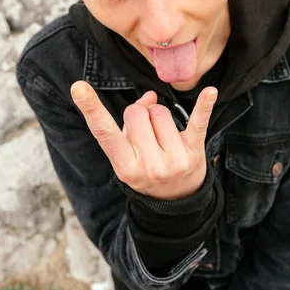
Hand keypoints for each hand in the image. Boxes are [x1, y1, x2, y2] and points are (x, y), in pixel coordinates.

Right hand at [70, 81, 217, 199]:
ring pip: (160, 112)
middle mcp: (147, 165)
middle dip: (141, 116)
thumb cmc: (146, 169)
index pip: (104, 132)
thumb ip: (132, 123)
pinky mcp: (194, 152)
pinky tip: (210, 92)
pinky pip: (198, 122)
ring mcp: (172, 160)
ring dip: (160, 117)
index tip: (78, 87)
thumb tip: (150, 97)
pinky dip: (204, 106)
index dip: (91, 109)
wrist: (175, 202)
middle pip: (137, 112)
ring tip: (163, 137)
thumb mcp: (129, 154)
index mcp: (124, 166)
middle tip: (147, 134)